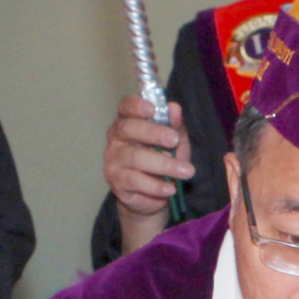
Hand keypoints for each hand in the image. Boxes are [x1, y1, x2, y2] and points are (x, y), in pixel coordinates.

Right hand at [105, 93, 195, 250]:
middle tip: (174, 140)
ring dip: (163, 164)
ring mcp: (113, 159)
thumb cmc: (162, 158)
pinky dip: (155, 185)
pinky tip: (170, 188)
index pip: (126, 106)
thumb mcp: (174, 140)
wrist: (154, 194)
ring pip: (135, 157)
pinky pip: (134, 180)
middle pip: (128, 128)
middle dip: (153, 132)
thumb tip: (175, 108)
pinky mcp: (115, 181)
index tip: (152, 109)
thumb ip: (174, 125)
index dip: (136, 105)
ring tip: (185, 171)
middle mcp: (116, 137)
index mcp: (129, 120)